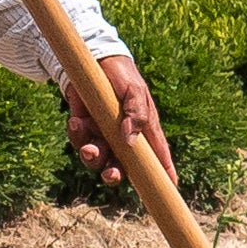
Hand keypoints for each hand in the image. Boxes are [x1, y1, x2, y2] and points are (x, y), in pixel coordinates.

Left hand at [74, 52, 165, 184]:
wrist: (93, 58)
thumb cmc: (121, 73)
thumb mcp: (134, 89)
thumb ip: (136, 113)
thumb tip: (130, 142)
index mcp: (143, 127)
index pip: (157, 155)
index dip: (164, 173)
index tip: (170, 189)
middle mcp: (123, 135)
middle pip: (123, 166)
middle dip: (115, 175)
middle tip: (110, 174)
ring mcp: (102, 133)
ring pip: (98, 158)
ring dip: (92, 156)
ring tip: (88, 147)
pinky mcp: (84, 127)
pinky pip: (79, 141)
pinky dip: (77, 135)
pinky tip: (76, 121)